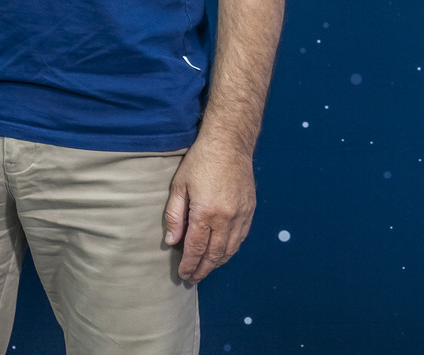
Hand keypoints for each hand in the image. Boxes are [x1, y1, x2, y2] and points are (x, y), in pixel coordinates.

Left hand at [164, 134, 256, 282]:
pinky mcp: (250, 211)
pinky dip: (230, 251)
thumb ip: (175, 216)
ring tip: (205, 270)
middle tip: (193, 279)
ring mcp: (241, 216)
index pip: (197, 247)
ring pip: (230, 249)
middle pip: (215, 254)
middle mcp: (227, 218)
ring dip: (218, 263)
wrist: (229, 145)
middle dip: (203, 269)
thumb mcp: (179, 186)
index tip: (184, 274)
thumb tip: (172, 242)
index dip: (190, 264)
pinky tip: (222, 254)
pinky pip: (240, 239)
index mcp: (206, 212)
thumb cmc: (199, 162)